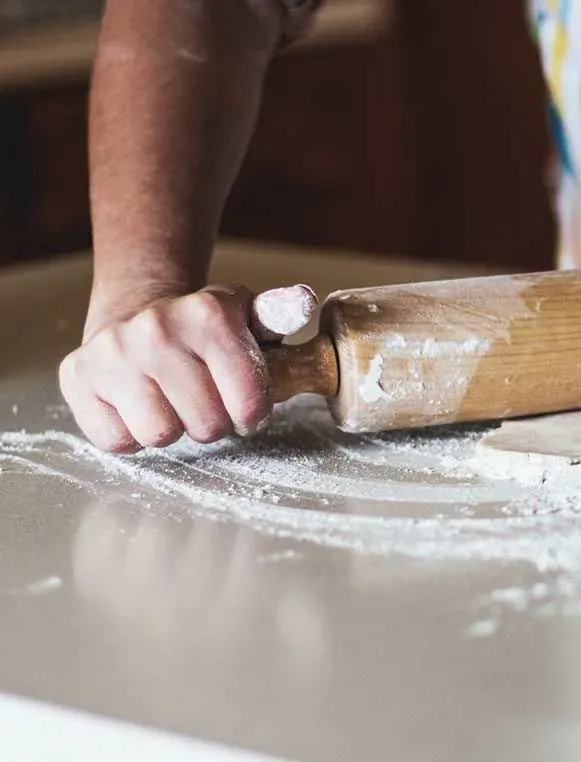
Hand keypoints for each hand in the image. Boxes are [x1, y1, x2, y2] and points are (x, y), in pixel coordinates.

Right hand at [60, 284, 274, 452]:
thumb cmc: (205, 333)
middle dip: (213, 422)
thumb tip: (304, 302)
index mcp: (209, 314)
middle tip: (206, 402)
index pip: (248, 403)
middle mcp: (156, 329)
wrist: (136, 315)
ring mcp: (112, 353)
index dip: (252, 415)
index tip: (246, 408)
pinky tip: (139, 405)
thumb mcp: (249, 319)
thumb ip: (281, 314)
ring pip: (160, 435)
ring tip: (173, 402)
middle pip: (206, 426)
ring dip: (173, 428)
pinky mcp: (77, 377)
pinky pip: (117, 440)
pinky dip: (131, 433)